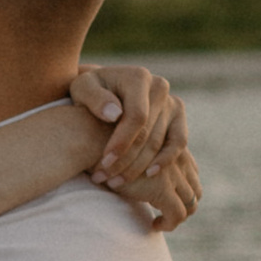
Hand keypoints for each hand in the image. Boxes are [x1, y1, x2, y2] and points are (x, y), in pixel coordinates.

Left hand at [70, 62, 200, 232]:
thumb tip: (115, 114)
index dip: (122, 142)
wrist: (104, 89)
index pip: (137, 116)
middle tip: (105, 178)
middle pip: (148, 132)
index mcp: (139, 78)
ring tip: (116, 182)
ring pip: (160, 142)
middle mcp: (160, 87)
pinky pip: (178, 142)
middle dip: (126, 160)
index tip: (105, 161)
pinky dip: (166, 160)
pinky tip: (149, 174)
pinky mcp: (177, 117)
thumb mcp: (82, 88)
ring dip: (139, 166)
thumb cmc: (89, 90)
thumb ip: (94, 98)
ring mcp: (172, 102)